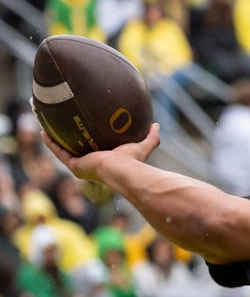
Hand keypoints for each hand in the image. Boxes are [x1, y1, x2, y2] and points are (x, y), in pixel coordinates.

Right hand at [42, 123, 160, 182]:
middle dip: (70, 140)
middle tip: (64, 126)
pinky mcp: (75, 166)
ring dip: (56, 140)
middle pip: (77, 150)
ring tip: (49, 127)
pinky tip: (44, 132)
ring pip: (64, 151)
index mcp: (105, 162)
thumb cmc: (133, 161)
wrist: (123, 171)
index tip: (85, 130)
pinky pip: (59, 152)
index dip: (89, 140)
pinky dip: (51, 143)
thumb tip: (156, 125)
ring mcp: (81, 167)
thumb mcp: (142, 146)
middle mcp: (91, 165)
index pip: (95, 150)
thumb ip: (151, 137)